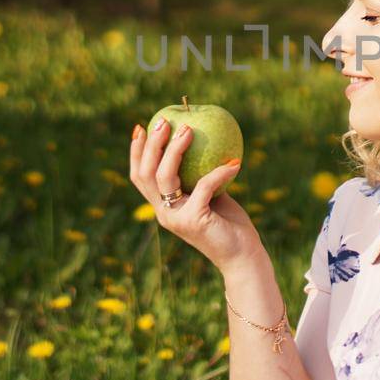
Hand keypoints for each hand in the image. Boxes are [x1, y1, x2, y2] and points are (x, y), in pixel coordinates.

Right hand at [128, 116, 259, 270]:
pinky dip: (220, 171)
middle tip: (164, 121)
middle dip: (151, 144)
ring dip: (175, 149)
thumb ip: (201, 177)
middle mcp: (164, 214)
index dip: (136, 152)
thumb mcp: (212, 196)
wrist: (243, 258)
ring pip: (164, 176)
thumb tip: (205, 141)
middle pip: (145, 174)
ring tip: (188, 130)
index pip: (139, 178)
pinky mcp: (195, 221)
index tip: (141, 127)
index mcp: (163, 208)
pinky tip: (235, 162)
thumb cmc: (230, 225)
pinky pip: (205, 185)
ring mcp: (177, 218)